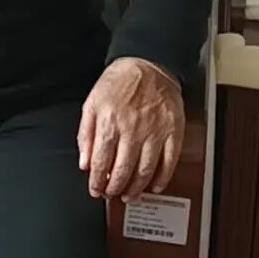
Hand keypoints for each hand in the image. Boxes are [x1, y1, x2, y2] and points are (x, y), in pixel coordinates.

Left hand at [78, 57, 184, 202]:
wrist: (149, 62)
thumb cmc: (119, 82)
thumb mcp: (92, 103)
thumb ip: (85, 134)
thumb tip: (85, 163)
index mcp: (109, 121)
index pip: (100, 161)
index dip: (97, 181)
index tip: (96, 190)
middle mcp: (132, 128)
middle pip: (122, 170)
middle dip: (114, 188)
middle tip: (111, 194)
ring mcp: (155, 131)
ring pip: (145, 171)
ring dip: (135, 188)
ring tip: (129, 195)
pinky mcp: (173, 131)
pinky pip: (169, 162)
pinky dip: (162, 179)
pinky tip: (154, 186)